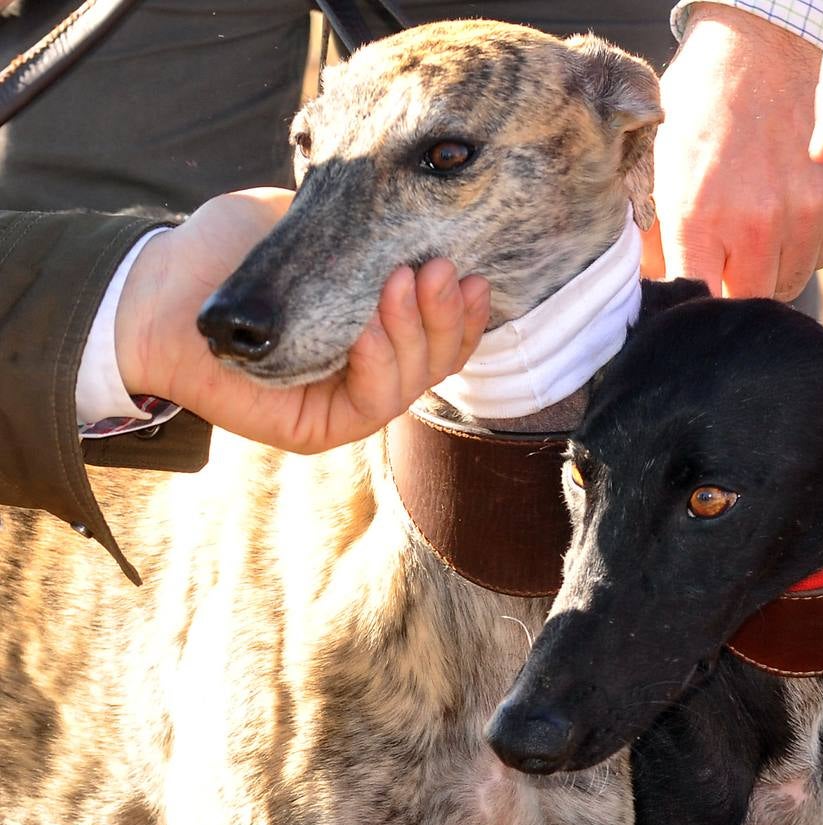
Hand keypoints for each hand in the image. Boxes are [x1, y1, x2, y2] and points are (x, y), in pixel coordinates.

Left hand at [115, 188, 489, 453]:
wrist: (158, 288)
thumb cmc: (225, 254)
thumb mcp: (307, 224)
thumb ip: (361, 225)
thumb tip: (414, 203)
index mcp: (371, 336)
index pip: (438, 337)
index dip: (463, 313)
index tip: (470, 273)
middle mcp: (364, 374)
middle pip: (436, 361)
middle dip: (447, 316)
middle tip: (441, 268)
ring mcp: (343, 405)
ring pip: (414, 382)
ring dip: (420, 331)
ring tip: (407, 281)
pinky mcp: (319, 430)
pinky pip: (374, 403)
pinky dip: (383, 362)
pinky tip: (373, 325)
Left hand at [642, 3, 822, 299]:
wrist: (761, 45)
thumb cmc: (701, 109)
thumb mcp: (658, 167)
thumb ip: (655, 236)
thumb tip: (652, 291)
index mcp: (701, 217)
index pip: (702, 302)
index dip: (698, 307)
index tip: (696, 297)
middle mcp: (758, 222)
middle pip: (751, 300)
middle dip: (735, 287)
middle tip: (726, 259)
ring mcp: (808, 211)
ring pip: (792, 280)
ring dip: (773, 265)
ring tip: (756, 225)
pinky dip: (809, 241)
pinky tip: (788, 208)